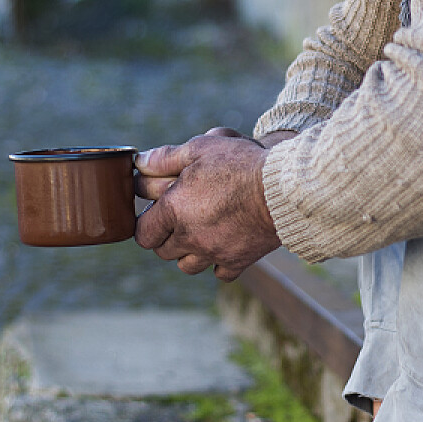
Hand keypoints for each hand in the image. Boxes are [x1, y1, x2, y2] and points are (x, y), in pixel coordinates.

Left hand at [134, 130, 279, 280]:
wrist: (282, 189)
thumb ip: (166, 157)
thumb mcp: (200, 148)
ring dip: (188, 254)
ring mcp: (214, 252)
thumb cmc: (240, 163)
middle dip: (166, 238)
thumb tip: (140, 163)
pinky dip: (219, 263)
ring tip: (200, 235)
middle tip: (179, 222)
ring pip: (187, 266)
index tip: (157, 215)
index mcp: (173, 210)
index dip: (147, 225)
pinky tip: (225, 246)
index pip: (143, 233)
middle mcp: (189, 237)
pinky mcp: (238, 261)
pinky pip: (220, 273)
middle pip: (163, 252)